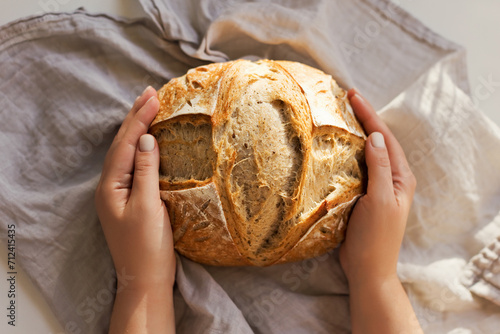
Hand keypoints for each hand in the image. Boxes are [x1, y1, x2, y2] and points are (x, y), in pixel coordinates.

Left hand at [95, 86, 175, 288]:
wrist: (146, 279)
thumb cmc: (148, 247)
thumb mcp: (148, 206)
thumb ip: (145, 171)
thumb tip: (145, 139)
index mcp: (110, 186)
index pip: (125, 144)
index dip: (139, 119)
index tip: (154, 96)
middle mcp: (110, 186)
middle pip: (121, 144)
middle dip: (135, 117)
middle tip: (149, 92)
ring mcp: (119, 193)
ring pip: (126, 153)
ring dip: (137, 129)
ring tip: (148, 108)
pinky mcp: (130, 199)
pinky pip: (133, 165)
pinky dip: (141, 147)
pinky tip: (149, 141)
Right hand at [339, 89, 416, 283]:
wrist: (368, 268)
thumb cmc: (375, 237)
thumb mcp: (379, 200)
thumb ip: (379, 168)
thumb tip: (376, 137)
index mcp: (400, 177)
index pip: (385, 138)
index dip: (370, 115)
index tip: (353, 96)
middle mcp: (391, 178)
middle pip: (378, 141)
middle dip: (364, 119)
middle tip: (346, 99)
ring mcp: (378, 186)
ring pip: (368, 153)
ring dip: (357, 134)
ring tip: (341, 116)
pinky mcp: (364, 195)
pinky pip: (358, 167)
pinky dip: (349, 153)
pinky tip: (337, 148)